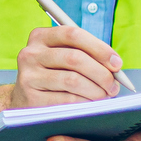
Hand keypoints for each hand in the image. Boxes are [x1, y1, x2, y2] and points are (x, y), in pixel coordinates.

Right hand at [0, 25, 126, 135]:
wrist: (24, 100)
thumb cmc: (53, 76)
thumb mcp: (62, 58)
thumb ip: (85, 55)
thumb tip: (115, 66)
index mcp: (40, 36)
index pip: (73, 34)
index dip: (99, 48)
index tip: (117, 63)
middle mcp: (30, 53)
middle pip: (75, 58)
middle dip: (101, 73)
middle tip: (113, 86)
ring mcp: (27, 76)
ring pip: (72, 80)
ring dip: (95, 91)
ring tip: (104, 96)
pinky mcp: (30, 98)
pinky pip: (66, 100)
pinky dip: (84, 104)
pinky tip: (91, 106)